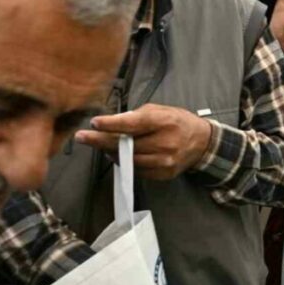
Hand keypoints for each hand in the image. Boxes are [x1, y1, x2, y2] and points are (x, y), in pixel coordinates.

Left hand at [76, 103, 212, 179]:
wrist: (201, 142)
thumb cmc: (177, 122)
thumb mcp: (159, 110)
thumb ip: (136, 117)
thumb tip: (110, 125)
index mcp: (164, 122)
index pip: (133, 124)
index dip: (112, 124)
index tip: (94, 124)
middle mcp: (165, 143)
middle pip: (126, 145)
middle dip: (101, 141)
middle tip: (82, 137)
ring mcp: (165, 161)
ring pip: (128, 160)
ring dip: (111, 153)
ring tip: (102, 146)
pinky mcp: (164, 174)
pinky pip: (137, 170)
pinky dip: (126, 163)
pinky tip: (121, 155)